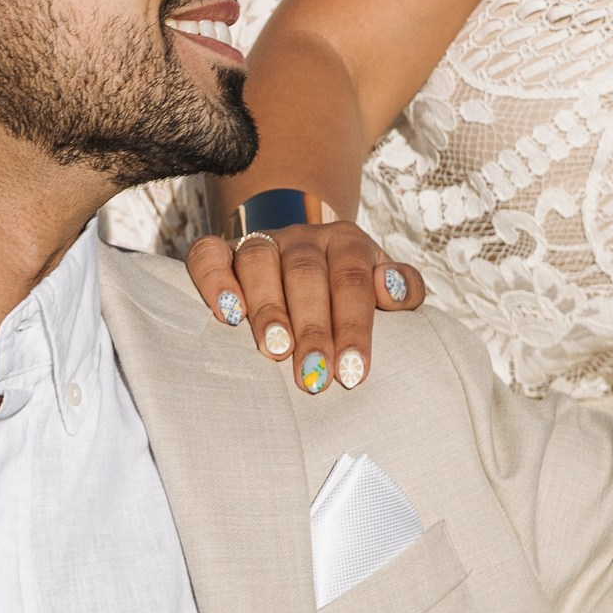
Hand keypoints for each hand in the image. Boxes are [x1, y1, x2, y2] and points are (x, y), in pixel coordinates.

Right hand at [185, 216, 425, 394]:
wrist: (309, 256)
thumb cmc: (349, 293)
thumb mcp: (384, 286)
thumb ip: (404, 288)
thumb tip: (392, 289)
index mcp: (347, 243)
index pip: (352, 279)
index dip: (353, 325)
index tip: (353, 372)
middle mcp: (303, 237)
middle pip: (306, 273)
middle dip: (312, 327)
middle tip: (314, 376)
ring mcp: (261, 242)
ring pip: (259, 260)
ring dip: (267, 307)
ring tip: (274, 350)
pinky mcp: (223, 251)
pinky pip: (209, 253)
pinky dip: (213, 279)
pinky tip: (224, 313)